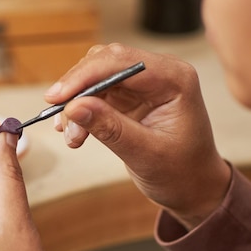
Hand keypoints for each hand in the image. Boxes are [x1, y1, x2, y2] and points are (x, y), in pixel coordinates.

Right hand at [46, 43, 231, 228]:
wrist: (193, 187)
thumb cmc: (181, 172)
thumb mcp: (145, 154)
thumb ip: (111, 128)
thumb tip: (73, 107)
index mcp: (174, 79)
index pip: (121, 62)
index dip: (84, 76)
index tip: (56, 98)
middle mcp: (159, 73)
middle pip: (104, 63)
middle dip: (77, 90)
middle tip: (60, 122)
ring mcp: (142, 83)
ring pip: (95, 77)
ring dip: (76, 103)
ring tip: (73, 137)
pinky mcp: (129, 96)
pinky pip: (95, 93)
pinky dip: (80, 111)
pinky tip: (75, 133)